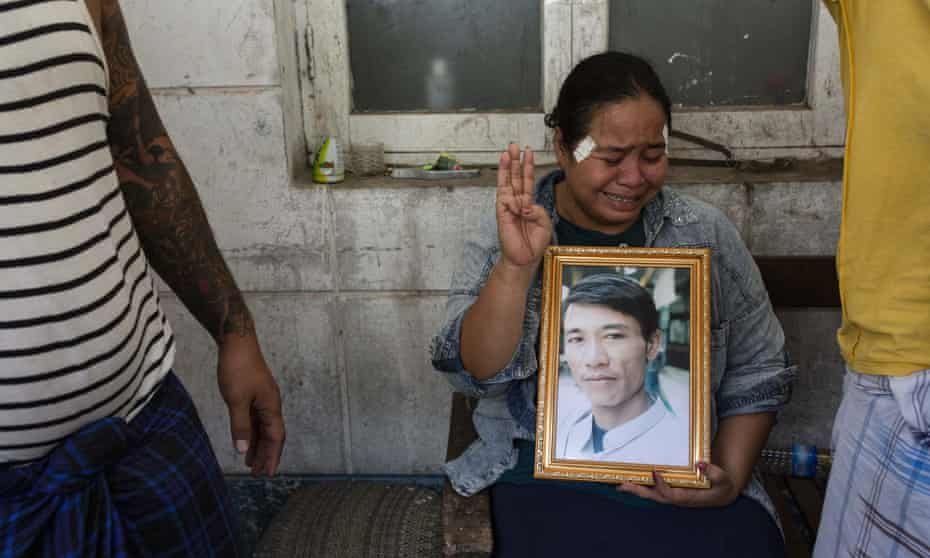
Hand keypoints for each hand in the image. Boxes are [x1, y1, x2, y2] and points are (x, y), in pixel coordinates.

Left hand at [217, 334, 284, 475]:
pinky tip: (244, 441)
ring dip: (258, 446)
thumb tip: (242, 449)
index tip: (269, 474)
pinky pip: (254, 420)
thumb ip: (240, 426)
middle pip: (272, 435)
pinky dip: (250, 433)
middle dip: (267, 455)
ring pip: (262, 428)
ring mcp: (261, 400)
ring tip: (251, 464)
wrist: (236, 342)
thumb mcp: (236, 400)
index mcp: (270, 406)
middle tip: (260, 474)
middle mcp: (270, 405)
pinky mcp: (252, 395)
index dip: (272, 456)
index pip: (275, 437)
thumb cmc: (238, 368)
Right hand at [496, 144, 551, 267]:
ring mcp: (508, 206)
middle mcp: (517, 202)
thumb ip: (537, 210)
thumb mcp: (544, 223)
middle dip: (516, 161)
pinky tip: (506, 170)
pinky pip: (504, 196)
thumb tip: (525, 205)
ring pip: (507, 182)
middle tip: (514, 145)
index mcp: (528, 204)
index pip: (527, 181)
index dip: (528, 166)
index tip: (528, 152)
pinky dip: (505, 183)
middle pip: (516, 177)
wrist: (525, 259)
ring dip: (507, 166)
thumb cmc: (534, 243)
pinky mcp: (502, 213)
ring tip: (508, 152)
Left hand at [617, 462, 738, 506]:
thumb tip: (700, 464)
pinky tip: (630, 482)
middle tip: (624, 483)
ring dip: (636, 489)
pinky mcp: (670, 491)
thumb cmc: (721, 486)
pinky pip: (653, 490)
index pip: (671, 494)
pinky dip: (641, 486)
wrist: (721, 493)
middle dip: (640, 490)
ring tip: (620, 484)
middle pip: (655, 496)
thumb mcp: (723, 479)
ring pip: (651, 494)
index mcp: (689, 497)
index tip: (655, 472)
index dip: (662, 485)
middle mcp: (678, 498)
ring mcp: (673, 495)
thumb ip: (714, 473)